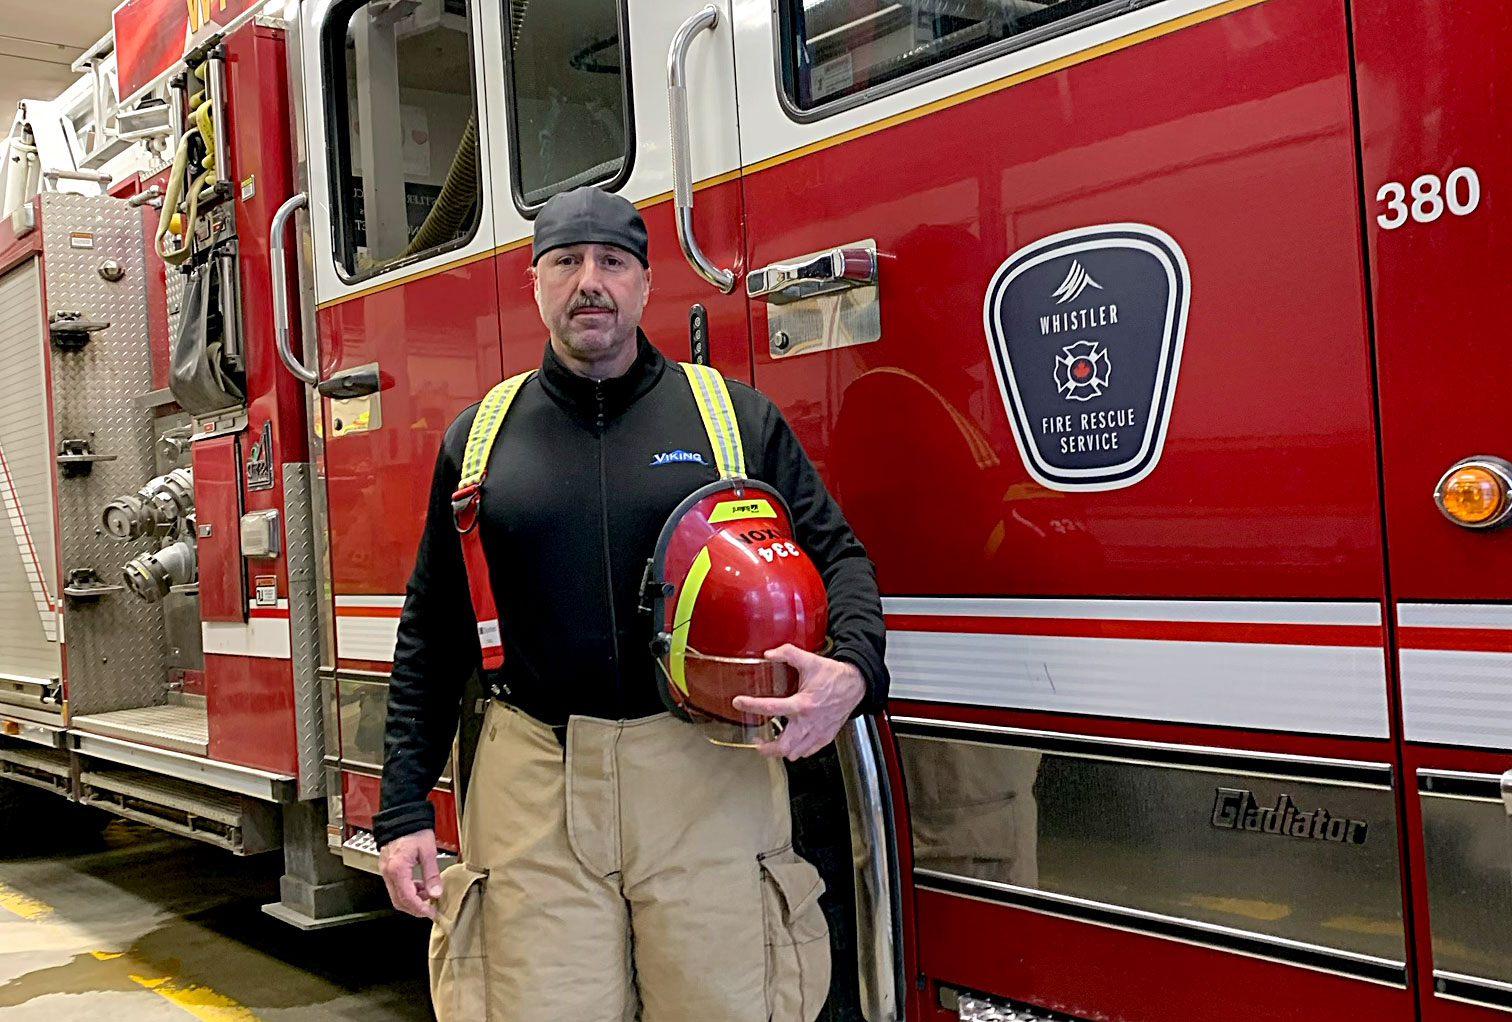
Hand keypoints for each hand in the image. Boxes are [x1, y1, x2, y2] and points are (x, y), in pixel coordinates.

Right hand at [379, 828, 441, 917]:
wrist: (402, 815)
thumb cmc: (413, 829)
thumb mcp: (428, 851)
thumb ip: (432, 875)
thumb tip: (436, 893)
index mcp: (397, 869)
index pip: (407, 898)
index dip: (420, 909)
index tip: (431, 913)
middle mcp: (388, 872)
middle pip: (398, 901)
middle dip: (415, 908)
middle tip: (429, 909)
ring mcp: (385, 870)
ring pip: (396, 895)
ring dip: (412, 899)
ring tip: (428, 894)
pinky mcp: (387, 867)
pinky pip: (395, 886)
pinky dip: (407, 890)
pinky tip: (419, 885)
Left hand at [731, 645, 865, 759]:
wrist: (856, 685)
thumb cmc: (834, 676)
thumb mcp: (809, 660)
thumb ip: (788, 654)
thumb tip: (769, 654)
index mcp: (803, 704)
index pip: (771, 708)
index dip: (751, 705)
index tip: (739, 702)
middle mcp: (809, 722)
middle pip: (783, 746)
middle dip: (767, 748)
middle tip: (758, 742)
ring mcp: (818, 733)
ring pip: (795, 753)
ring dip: (782, 750)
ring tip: (773, 744)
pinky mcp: (825, 737)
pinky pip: (808, 752)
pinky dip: (798, 750)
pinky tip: (793, 742)